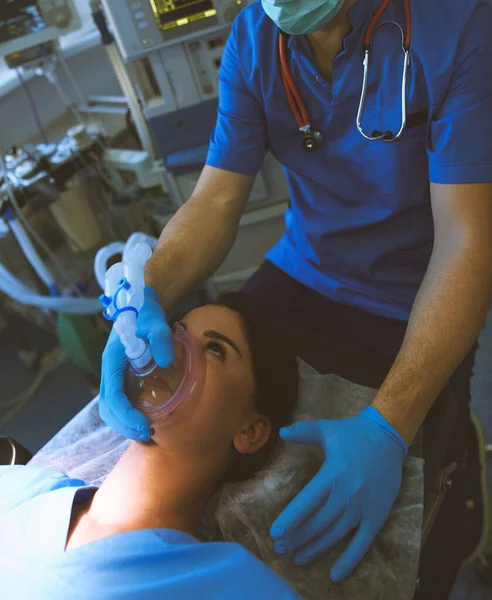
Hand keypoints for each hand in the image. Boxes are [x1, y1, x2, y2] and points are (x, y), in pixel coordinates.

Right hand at [99, 286, 173, 440]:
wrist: (141, 301)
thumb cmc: (145, 311)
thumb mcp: (155, 320)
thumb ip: (160, 338)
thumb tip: (167, 362)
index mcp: (112, 361)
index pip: (113, 396)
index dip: (126, 415)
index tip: (145, 425)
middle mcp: (110, 370)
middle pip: (107, 408)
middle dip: (124, 425)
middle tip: (147, 435)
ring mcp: (115, 374)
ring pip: (111, 408)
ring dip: (125, 423)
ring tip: (146, 432)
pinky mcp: (123, 375)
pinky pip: (120, 401)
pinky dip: (128, 415)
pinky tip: (145, 419)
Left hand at [270, 407, 406, 582]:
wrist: (388, 437)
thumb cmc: (354, 434)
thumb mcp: (327, 429)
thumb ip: (303, 432)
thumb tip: (282, 431)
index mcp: (333, 474)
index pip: (307, 502)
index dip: (291, 519)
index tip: (276, 533)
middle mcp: (348, 493)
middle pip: (318, 522)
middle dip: (298, 538)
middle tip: (280, 549)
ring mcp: (364, 507)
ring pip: (336, 534)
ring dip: (316, 549)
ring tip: (298, 558)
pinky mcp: (378, 515)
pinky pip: (363, 542)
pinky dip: (350, 560)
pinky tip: (335, 575)